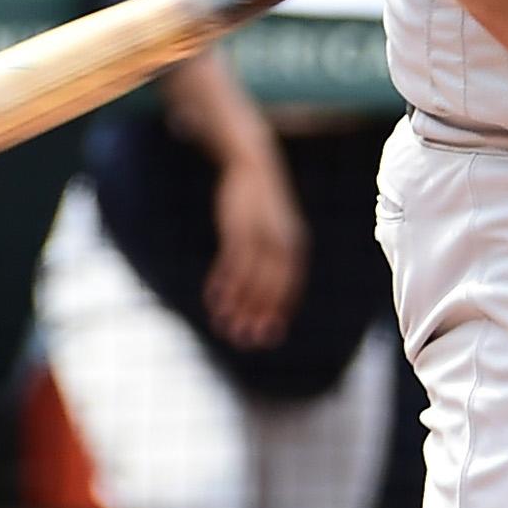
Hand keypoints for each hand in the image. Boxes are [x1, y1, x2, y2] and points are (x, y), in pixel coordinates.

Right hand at [204, 154, 308, 347]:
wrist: (254, 165)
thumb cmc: (262, 207)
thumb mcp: (273, 232)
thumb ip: (271, 260)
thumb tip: (262, 291)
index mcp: (295, 248)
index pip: (290, 288)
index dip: (278, 313)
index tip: (267, 339)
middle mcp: (282, 244)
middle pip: (270, 288)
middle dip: (256, 316)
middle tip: (243, 342)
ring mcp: (260, 234)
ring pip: (249, 277)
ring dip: (236, 304)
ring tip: (222, 326)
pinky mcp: (238, 226)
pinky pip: (231, 261)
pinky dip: (222, 282)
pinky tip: (212, 299)